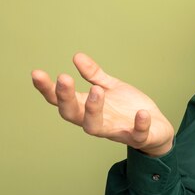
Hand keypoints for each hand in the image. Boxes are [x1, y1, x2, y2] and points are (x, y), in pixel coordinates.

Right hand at [32, 53, 174, 155]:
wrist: (157, 128)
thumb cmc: (128, 108)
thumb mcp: (112, 88)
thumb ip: (95, 75)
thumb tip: (77, 56)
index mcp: (88, 108)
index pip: (61, 101)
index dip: (47, 89)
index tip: (37, 73)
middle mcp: (97, 121)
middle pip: (72, 114)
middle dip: (66, 98)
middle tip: (64, 78)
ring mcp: (116, 131)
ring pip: (95, 127)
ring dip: (93, 110)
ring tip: (97, 90)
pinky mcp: (138, 138)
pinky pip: (136, 135)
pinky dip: (139, 125)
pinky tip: (141, 112)